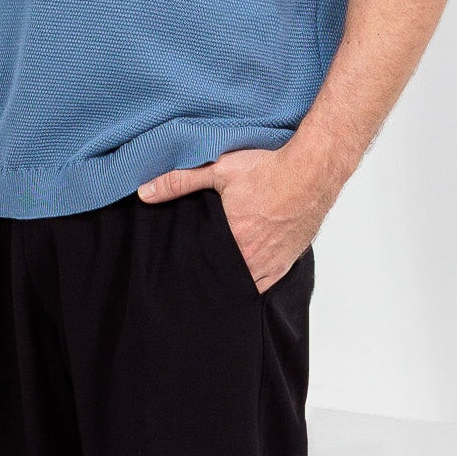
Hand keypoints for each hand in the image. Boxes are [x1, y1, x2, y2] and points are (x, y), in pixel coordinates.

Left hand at [135, 143, 335, 292]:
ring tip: (213, 282)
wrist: (312, 171)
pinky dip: (251, 285)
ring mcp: (270, 263)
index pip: (201, 266)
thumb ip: (179, 181)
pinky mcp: (286, 263)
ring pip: (242, 287)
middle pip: (221, 279)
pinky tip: (239, 282)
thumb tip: (144, 193)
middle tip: (192, 279)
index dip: (189, 270)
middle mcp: (251, 258)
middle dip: (207, 278)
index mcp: (232, 239)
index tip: (178, 272)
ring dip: (229, 284)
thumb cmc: (269, 168)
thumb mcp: (219, 169)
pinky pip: (264, 286)